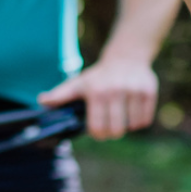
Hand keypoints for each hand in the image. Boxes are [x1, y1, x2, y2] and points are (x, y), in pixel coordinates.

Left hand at [41, 56, 158, 138]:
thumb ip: (60, 95)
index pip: (98, 128)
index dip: (98, 134)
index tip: (98, 131)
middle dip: (112, 132)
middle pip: (116, 131)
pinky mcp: (149, 92)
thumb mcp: (78, 83)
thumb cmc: (98, 76)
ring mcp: (134, 91)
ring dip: (127, 125)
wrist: (126, 57)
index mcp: (97, 92)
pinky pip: (145, 120)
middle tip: (110, 124)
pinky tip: (132, 111)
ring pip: (132, 126)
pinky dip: (139, 121)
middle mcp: (116, 91)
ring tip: (122, 114)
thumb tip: (41, 101)